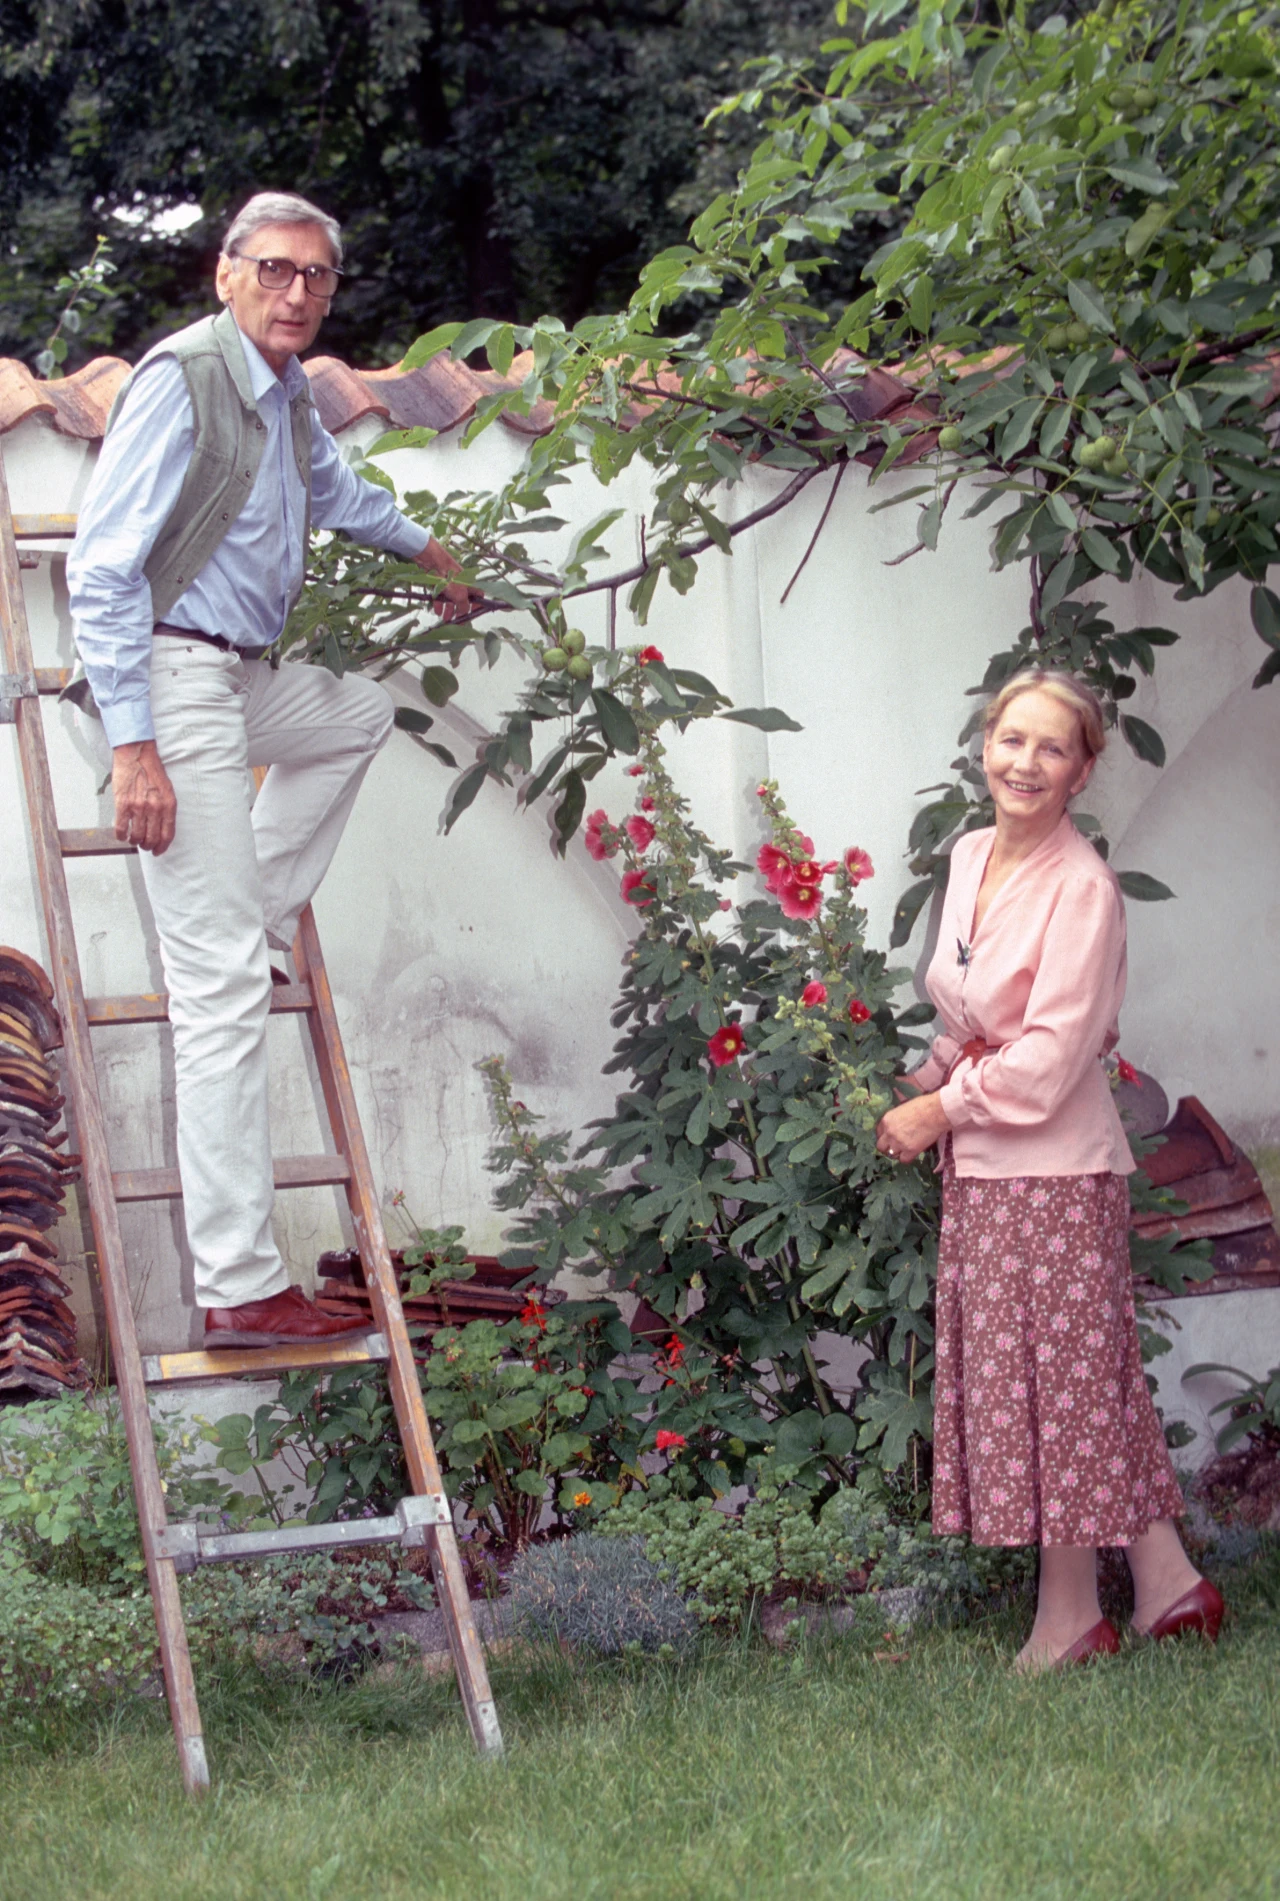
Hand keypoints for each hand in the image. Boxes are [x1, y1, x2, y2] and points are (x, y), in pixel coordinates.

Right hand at [112, 741, 176, 855]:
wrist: (136, 754)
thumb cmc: (151, 770)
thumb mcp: (167, 790)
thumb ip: (165, 808)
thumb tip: (161, 828)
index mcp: (168, 805)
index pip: (167, 834)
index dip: (162, 847)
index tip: (158, 851)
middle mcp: (155, 808)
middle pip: (151, 838)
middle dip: (147, 846)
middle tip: (144, 845)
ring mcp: (138, 807)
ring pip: (136, 836)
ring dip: (134, 841)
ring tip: (133, 838)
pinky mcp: (122, 804)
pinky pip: (121, 828)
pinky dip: (120, 835)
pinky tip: (121, 834)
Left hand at [412, 537, 483, 623]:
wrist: (435, 564)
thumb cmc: (451, 579)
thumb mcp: (460, 596)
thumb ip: (464, 607)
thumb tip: (465, 613)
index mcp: (470, 586)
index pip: (479, 596)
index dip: (477, 606)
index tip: (473, 614)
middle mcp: (462, 584)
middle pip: (463, 600)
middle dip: (459, 612)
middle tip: (456, 621)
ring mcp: (451, 583)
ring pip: (452, 599)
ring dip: (449, 610)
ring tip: (445, 619)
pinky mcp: (440, 582)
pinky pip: (442, 595)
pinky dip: (440, 603)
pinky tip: (437, 611)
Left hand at [875, 1090, 949, 1165]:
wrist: (935, 1112)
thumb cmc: (922, 1106)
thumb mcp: (902, 1109)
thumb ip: (896, 1119)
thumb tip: (897, 1125)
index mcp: (886, 1120)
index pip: (878, 1133)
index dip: (885, 1136)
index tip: (890, 1138)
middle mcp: (889, 1133)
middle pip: (881, 1147)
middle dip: (887, 1147)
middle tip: (896, 1147)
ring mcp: (899, 1143)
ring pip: (891, 1155)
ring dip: (898, 1153)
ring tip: (906, 1149)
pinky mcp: (910, 1150)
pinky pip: (904, 1160)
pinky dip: (908, 1158)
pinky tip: (913, 1152)